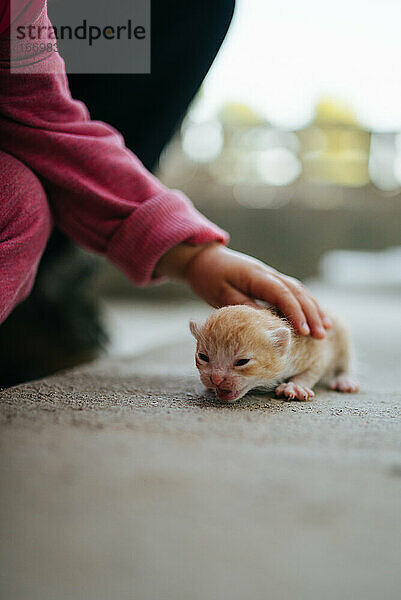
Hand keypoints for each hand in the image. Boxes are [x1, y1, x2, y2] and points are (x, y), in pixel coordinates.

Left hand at [184, 244, 330, 338]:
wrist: (204, 258)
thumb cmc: (209, 277)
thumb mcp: (221, 294)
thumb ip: (244, 306)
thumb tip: (266, 322)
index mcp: (256, 275)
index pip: (282, 294)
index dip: (295, 312)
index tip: (304, 331)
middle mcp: (268, 273)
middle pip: (297, 292)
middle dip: (312, 314)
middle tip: (322, 335)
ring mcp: (271, 276)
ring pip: (299, 291)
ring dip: (313, 309)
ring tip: (326, 329)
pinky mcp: (270, 281)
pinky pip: (292, 292)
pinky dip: (305, 305)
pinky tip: (314, 318)